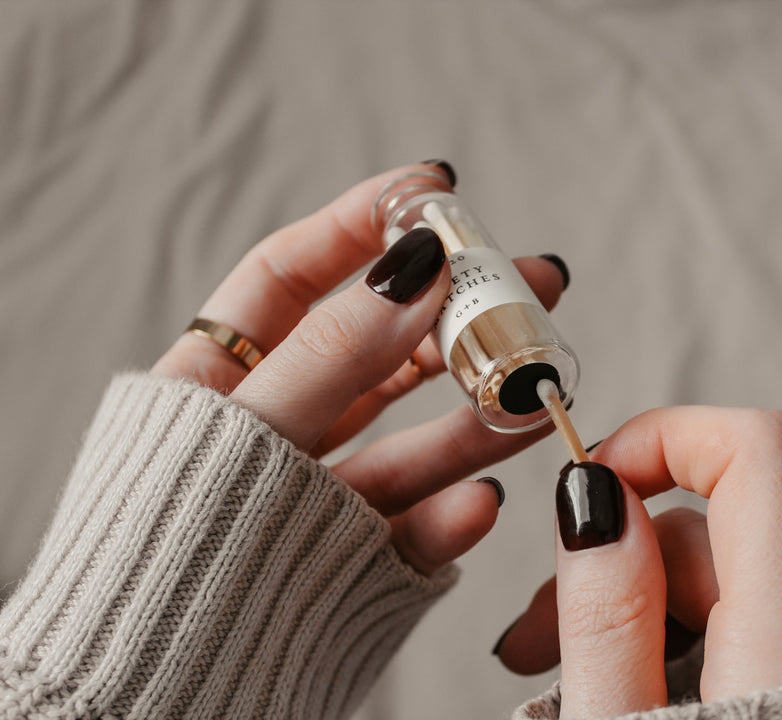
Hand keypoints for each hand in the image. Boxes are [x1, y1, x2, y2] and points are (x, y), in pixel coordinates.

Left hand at [151, 162, 566, 575]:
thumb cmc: (168, 556)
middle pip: (377, 349)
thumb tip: (417, 265)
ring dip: (479, 411)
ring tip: (541, 382)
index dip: (365, 224)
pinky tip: (484, 501)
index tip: (435, 191)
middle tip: (531, 281)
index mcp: (218, 381)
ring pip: (413, 434)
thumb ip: (334, 354)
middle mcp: (277, 428)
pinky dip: (453, 511)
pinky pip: (416, 522)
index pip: (294, 275)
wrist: (151, 703)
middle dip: (454, 314)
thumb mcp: (245, 436)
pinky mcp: (358, 554)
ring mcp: (321, 491)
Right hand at [495, 407, 781, 717]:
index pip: (758, 452)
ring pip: (722, 576)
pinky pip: (750, 619)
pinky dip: (680, 637)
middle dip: (609, 560)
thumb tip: (596, 496)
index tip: (591, 477)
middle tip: (531, 641)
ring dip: (635, 606)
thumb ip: (606, 616)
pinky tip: (631, 689)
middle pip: (712, 528)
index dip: (668, 434)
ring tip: (564, 678)